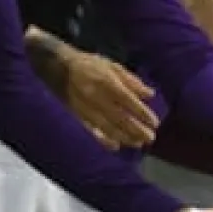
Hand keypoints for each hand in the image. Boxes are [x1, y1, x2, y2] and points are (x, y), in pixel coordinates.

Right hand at [38, 36, 157, 147]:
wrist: (58, 66)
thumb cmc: (89, 64)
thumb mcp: (112, 65)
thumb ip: (131, 80)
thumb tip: (150, 94)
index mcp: (107, 82)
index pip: (129, 101)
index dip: (142, 114)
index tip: (155, 123)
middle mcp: (97, 97)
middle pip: (120, 118)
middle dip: (136, 130)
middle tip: (150, 138)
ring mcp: (86, 108)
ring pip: (107, 127)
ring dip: (124, 137)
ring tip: (138, 143)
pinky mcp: (77, 115)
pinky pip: (92, 131)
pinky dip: (103, 140)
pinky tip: (115, 146)